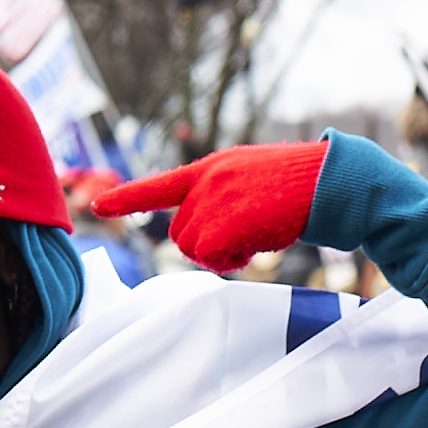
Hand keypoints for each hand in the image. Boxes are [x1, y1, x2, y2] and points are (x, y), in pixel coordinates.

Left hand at [92, 141, 329, 274]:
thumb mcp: (249, 178)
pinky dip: (232, 260)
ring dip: (221, 253)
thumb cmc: (298, 187)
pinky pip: (210, 257)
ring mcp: (214, 199)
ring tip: (255, 233)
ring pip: (192, 249)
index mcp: (211, 167)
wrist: (330, 180)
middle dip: (207, 244)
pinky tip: (257, 242)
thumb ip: (217, 196)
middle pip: (180, 234)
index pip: (160, 184)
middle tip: (245, 234)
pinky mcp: (226, 221)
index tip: (98, 205)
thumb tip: (197, 237)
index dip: (127, 197)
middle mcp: (206, 180)